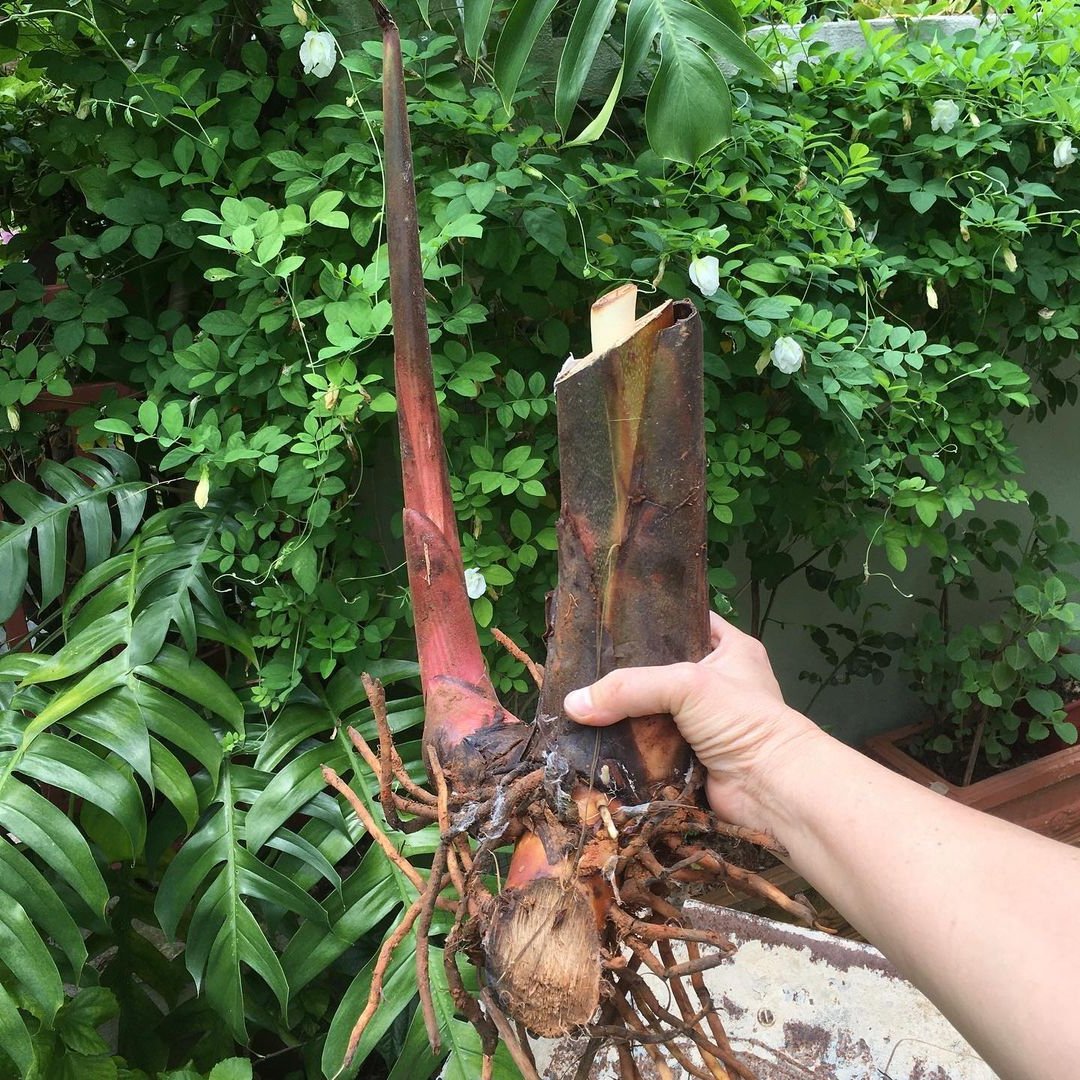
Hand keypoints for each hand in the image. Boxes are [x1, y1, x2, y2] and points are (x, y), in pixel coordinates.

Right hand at [563, 613, 824, 828]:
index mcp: (729, 648)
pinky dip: (627, 747)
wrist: (772, 790)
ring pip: (650, 710)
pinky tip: (593, 738)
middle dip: (626, 672)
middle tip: (582, 665)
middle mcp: (716, 682)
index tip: (607, 620)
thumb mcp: (686, 684)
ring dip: (622, 713)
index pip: (683, 621)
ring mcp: (701, 723)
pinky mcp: (687, 757)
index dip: (650, 620)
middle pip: (659, 669)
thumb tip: (572, 704)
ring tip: (578, 701)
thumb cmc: (743, 720)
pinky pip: (648, 747)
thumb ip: (629, 688)